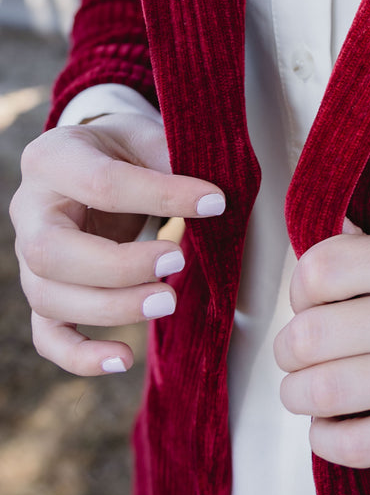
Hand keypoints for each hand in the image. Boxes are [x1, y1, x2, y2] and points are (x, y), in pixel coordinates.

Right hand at [11, 113, 226, 375]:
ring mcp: (29, 256)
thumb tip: (212, 202)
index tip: (214, 203)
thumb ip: (171, 161)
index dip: (160, 196)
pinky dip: (80, 356)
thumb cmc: (124, 150)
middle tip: (176, 262)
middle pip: (50, 252)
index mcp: (54, 158)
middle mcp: (30, 210)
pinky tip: (124, 359)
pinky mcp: (44, 292)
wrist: (93, 161)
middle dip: (117, 266)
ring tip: (168, 302)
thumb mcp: (145, 135)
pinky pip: (47, 335)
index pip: (101, 183)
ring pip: (49, 297)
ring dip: (110, 308)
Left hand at [274, 229, 369, 467]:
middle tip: (301, 357)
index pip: (319, 269)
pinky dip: (323, 437)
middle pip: (309, 336)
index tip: (311, 306)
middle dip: (288, 352)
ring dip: (298, 396)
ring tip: (310, 392)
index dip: (297, 292)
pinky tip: (331, 424)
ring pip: (324, 391)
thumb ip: (361, 251)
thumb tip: (300, 246)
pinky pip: (354, 444)